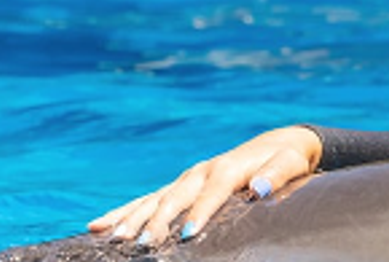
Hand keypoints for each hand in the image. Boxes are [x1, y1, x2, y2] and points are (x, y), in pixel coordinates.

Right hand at [86, 126, 321, 245]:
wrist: (278, 143)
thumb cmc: (287, 158)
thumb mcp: (290, 163)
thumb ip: (275, 175)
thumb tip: (258, 189)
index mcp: (227, 168)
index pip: (212, 192)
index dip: (200, 212)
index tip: (187, 234)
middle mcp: (201, 172)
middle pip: (174, 197)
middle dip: (157, 221)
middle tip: (143, 245)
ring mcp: (187, 178)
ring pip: (153, 199)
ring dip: (132, 218)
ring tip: (111, 237)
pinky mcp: (180, 185)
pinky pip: (147, 200)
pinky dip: (124, 211)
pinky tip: (99, 226)